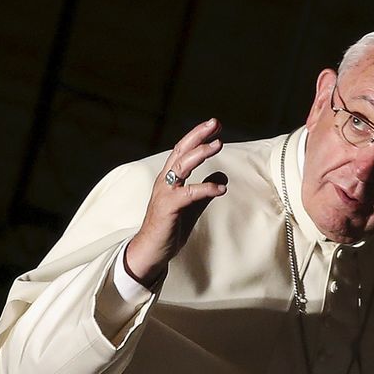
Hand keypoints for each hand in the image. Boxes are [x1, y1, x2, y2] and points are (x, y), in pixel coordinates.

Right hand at [125, 119, 227, 286]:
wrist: (151, 250)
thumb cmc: (170, 226)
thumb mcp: (192, 205)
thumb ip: (205, 190)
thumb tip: (222, 177)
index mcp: (170, 178)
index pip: (183, 150)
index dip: (198, 136)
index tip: (215, 125)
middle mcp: (165, 181)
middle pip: (181, 150)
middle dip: (198, 135)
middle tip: (216, 123)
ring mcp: (165, 193)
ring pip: (182, 166)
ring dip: (200, 153)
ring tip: (218, 144)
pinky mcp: (168, 208)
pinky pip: (188, 194)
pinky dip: (206, 189)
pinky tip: (221, 189)